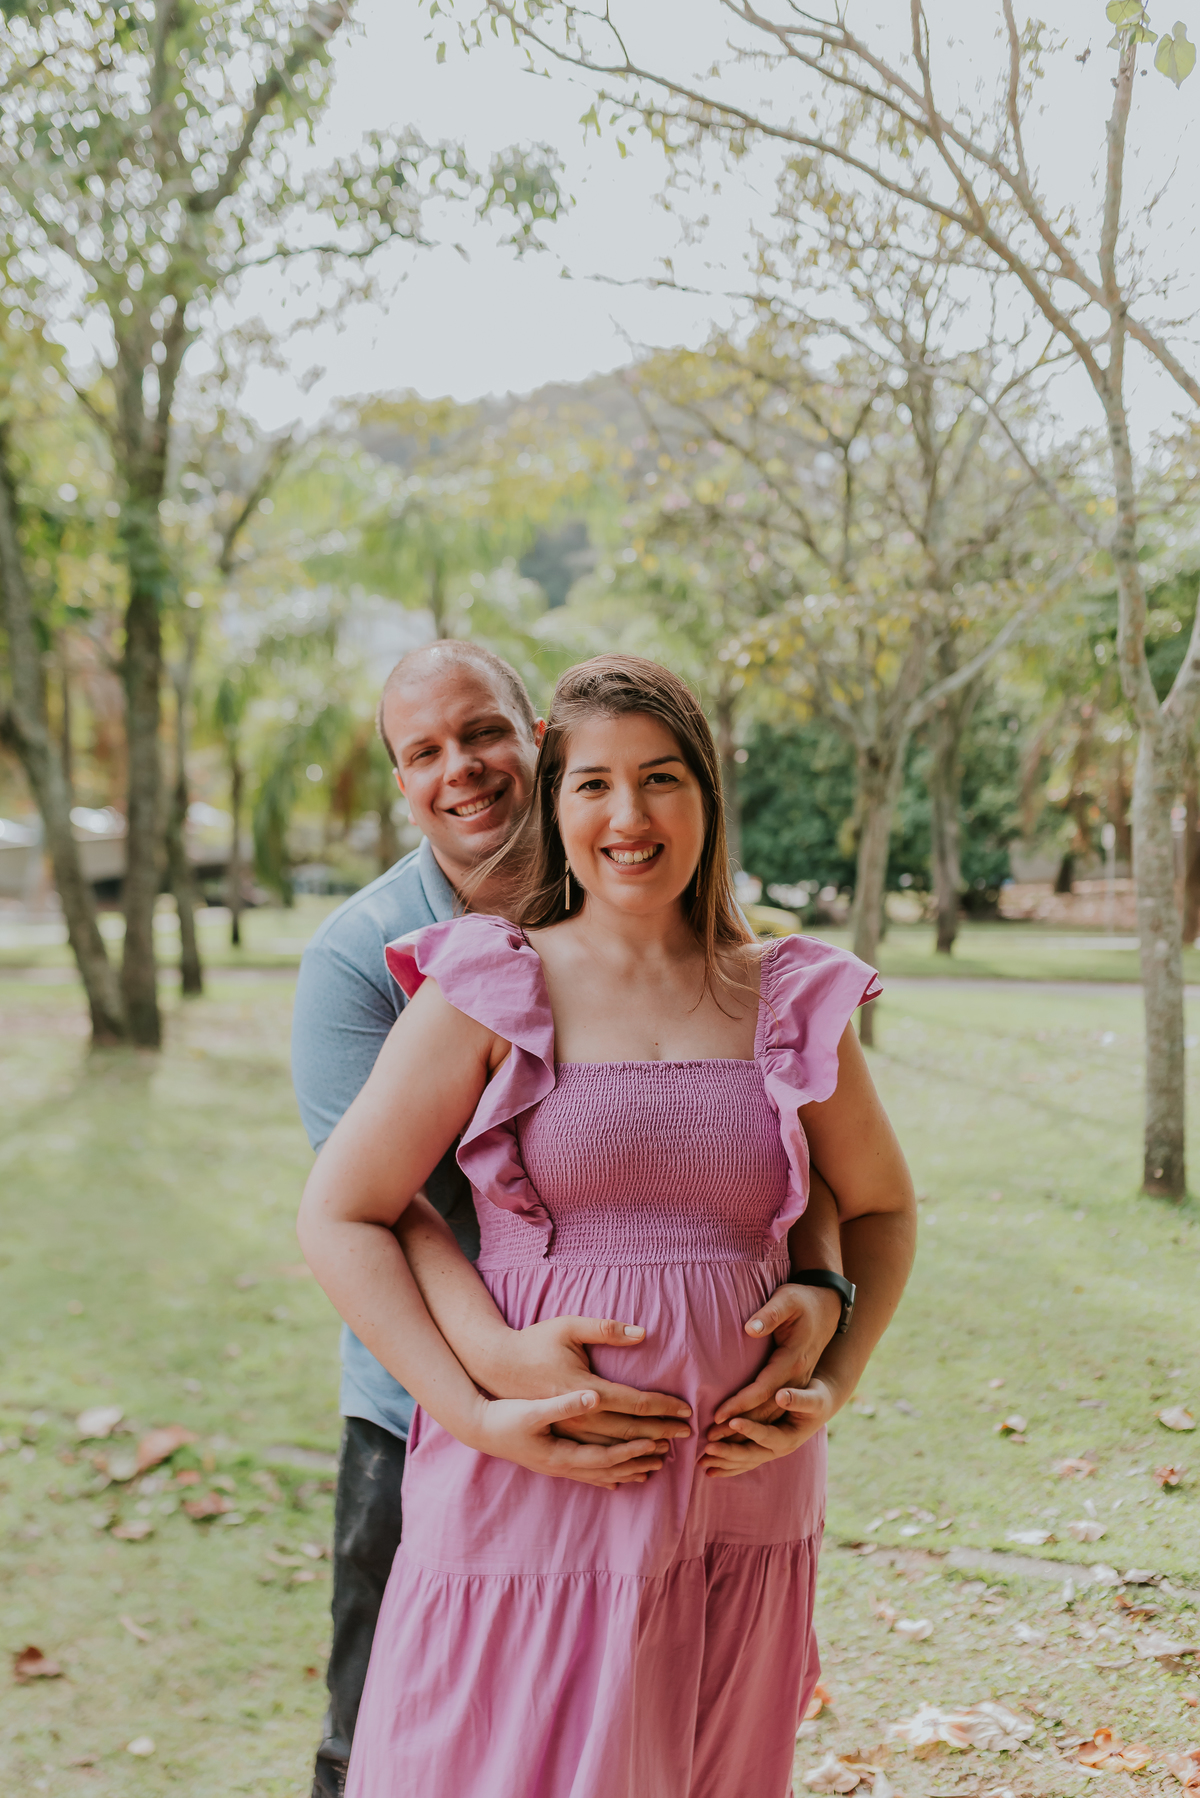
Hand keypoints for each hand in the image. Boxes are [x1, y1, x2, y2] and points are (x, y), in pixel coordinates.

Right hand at [469, 1388, 668, 1489]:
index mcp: (561, 1444)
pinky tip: (621, 1478)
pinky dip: (609, 1475)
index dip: (638, 1441)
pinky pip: (587, 1474)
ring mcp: (557, 1465)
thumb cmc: (504, 1409)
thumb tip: (595, 1395)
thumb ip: (565, 1400)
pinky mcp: (552, 1462)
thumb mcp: (533, 1403)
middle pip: (611, 1462)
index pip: (610, 1446)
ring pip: (602, 1472)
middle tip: (673, 1449)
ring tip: (657, 1465)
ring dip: (630, 1467)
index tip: (663, 1435)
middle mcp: (562, 1461)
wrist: (476, 1423)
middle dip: (643, 1455)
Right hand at [479, 1314, 691, 1452]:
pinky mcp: (554, 1446)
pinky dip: (613, 1472)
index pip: (633, 1404)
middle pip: (627, 1434)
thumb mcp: (566, 1327)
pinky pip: (589, 1467)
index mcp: (582, 1390)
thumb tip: (640, 1333)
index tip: (685, 1411)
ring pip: (611, 1457)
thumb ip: (604, 1330)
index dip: (661, 1408)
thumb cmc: (531, 1344)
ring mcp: (564, 1438)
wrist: (492, 1370)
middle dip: (660, 1434)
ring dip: (640, 1457)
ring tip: (664, 1457)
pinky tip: (629, 1477)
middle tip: (687, 1434)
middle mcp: (576, 1420)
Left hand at [700, 1376, 836, 1479]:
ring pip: (744, 1460)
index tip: (732, 1422)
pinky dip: (726, 1465)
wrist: (820, 1407)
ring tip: (701, 1462)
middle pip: (751, 1454)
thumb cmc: (817, 1399)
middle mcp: (779, 1449)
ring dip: (723, 1461)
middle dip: (729, 1452)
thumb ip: (798, 1398)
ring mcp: (770, 1452)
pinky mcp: (762, 1449)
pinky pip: (743, 1461)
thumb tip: (781, 1396)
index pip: (767, 1436)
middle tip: (708, 1448)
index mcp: (790, 1438)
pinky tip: (710, 1470)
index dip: (750, 1429)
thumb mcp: (813, 1398)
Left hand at [712, 1282, 841, 1429]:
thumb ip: (770, 1314)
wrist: (829, 1308)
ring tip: (717, 1446)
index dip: (740, 1403)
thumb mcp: (787, 1299)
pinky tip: (734, 1438)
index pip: (763, 1389)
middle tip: (709, 1440)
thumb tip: (751, 1329)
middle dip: (739, 1428)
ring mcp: (798, 1385)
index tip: (717, 1415)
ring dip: (746, 1434)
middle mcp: (798, 1379)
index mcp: (794, 1360)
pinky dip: (755, 1428)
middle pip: (767, 1412)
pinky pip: (774, 1414)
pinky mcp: (794, 1387)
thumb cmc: (802, 1301)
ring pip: (772, 1418)